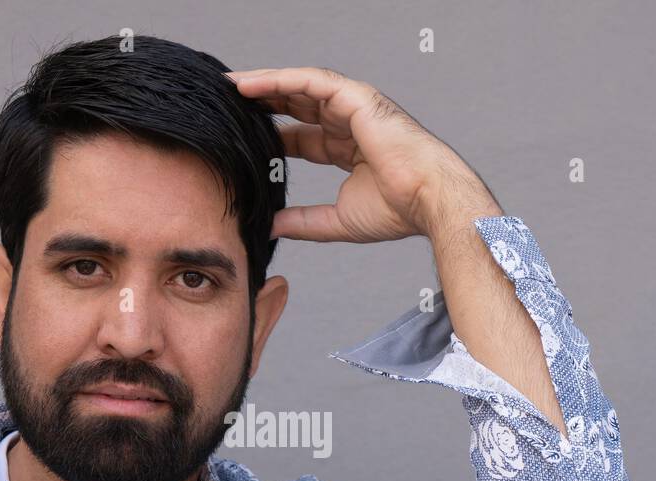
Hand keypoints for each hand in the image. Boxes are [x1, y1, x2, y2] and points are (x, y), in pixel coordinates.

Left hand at [225, 66, 499, 242]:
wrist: (429, 200)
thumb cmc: (397, 210)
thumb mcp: (337, 221)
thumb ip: (304, 222)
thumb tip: (271, 226)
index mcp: (348, 148)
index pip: (301, 136)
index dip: (272, 134)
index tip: (241, 138)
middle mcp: (349, 123)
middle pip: (297, 105)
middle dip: (263, 103)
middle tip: (226, 105)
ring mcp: (354, 107)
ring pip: (299, 87)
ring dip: (264, 85)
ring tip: (230, 88)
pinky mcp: (356, 98)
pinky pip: (310, 81)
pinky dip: (279, 80)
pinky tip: (251, 85)